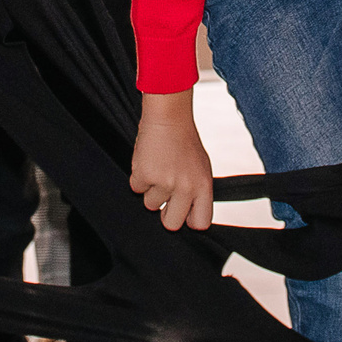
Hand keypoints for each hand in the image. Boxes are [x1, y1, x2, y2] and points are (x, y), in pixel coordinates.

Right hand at [131, 92, 214, 229]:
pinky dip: (139, 178)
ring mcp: (165, 183)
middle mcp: (186, 187)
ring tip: (159, 169)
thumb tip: (189, 216)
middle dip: (165, 215)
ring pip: (151, 205)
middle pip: (171, 224)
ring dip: (151, 190)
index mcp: (204, 186)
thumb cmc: (184, 142)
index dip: (189, 220)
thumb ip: (197, 193)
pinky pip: (136, 189)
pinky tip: (149, 162)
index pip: (200, 223)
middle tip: (165, 196)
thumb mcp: (201, 168)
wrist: (168, 117)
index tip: (183, 213)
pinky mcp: (145, 175)